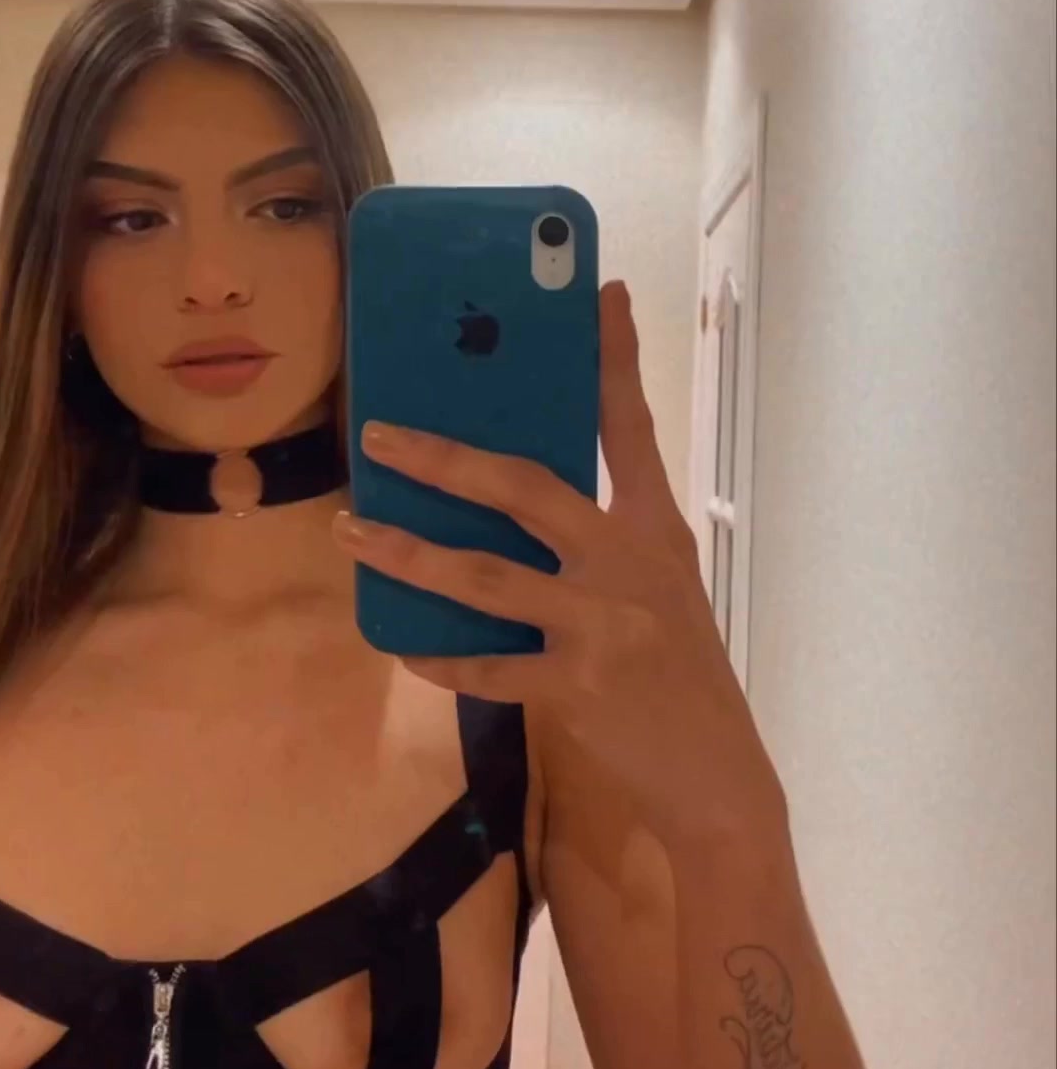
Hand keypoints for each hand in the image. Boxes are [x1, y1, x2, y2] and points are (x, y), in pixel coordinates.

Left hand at [332, 280, 786, 848]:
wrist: (717, 774)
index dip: (614, 360)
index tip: (600, 294)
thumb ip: (609, 536)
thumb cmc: (682, 671)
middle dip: (444, 458)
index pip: (631, 428)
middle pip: (525, 488)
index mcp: (657, 530)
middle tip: (379, 436)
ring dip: (407, 553)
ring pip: (482, 576)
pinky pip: (484, 666)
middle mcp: (629, 563)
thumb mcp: (663, 586)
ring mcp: (601, 625)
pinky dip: (437, 655)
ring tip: (351, 532)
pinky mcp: (575, 687)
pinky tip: (398, 640)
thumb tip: (522, 494)